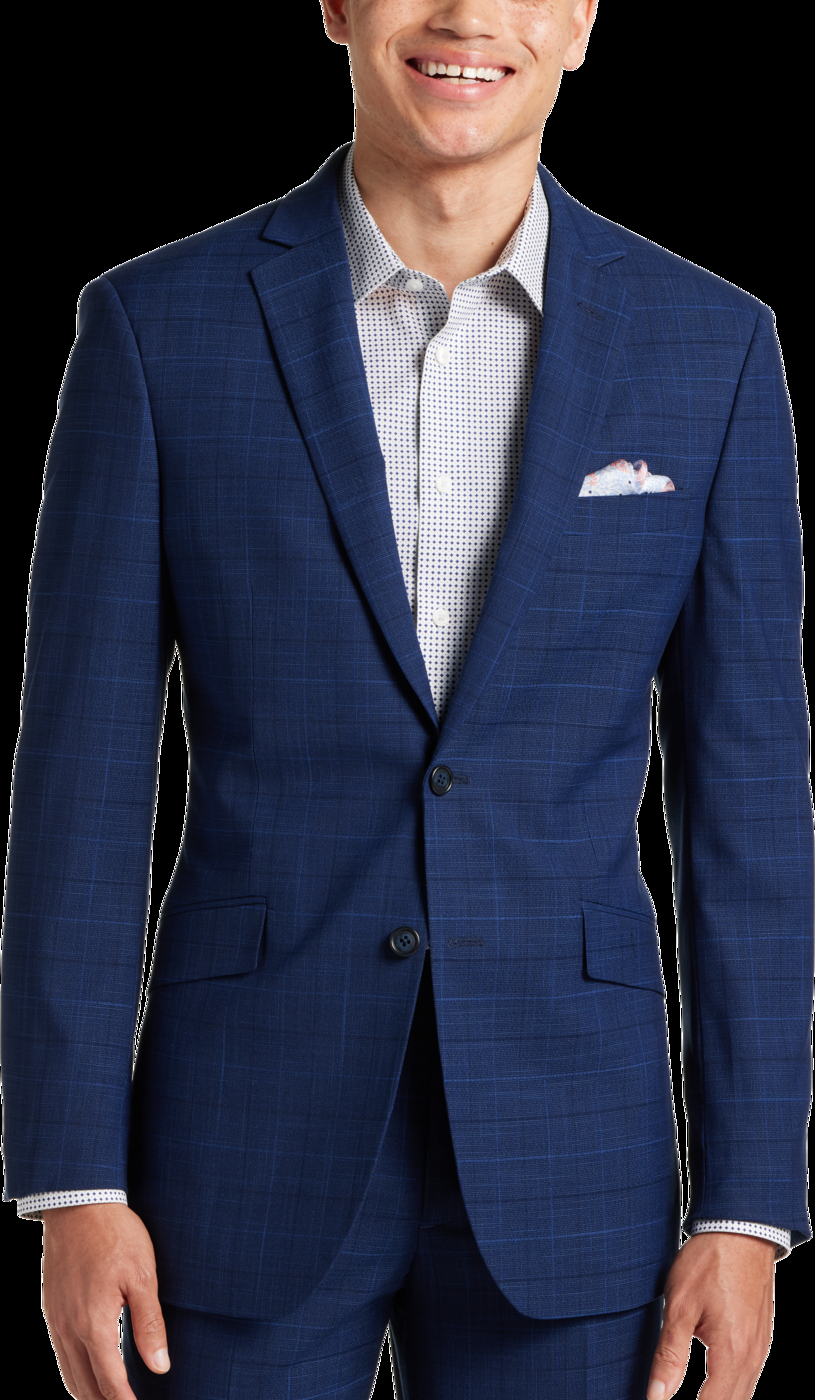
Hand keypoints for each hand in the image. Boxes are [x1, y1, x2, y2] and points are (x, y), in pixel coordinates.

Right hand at [41, 1202, 169, 1397]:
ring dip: (89, 1393)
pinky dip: (75, 1371)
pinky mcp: (50, 1307)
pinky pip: (60, 1353)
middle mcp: (69, 1328)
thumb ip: (149, 1325)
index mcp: (94, 1325)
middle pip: (85, 1388)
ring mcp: (55, 1319)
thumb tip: (160, 1367)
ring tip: (111, 1399)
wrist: (78, 1203)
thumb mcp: (143, 1276)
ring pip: (69, 1374)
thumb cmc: (116, 1235)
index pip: (110, 1384)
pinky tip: (91, 1366)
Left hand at [646, 1232, 775, 1399]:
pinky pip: (748, 1377)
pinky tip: (713, 1388)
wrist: (742, 1227)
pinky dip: (731, 1390)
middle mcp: (752, 1357)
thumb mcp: (680, 1305)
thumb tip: (656, 1397)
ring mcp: (761, 1348)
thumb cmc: (710, 1261)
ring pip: (743, 1395)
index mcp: (732, 1353)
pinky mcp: (761, 1337)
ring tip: (696, 1398)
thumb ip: (669, 1356)